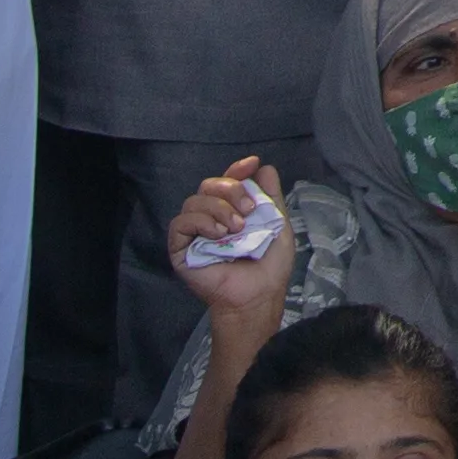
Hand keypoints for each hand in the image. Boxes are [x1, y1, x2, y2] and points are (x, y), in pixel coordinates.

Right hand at [167, 157, 299, 331]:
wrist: (258, 294)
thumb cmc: (269, 264)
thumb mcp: (277, 224)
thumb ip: (271, 196)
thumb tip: (264, 167)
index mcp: (232, 210)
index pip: (226, 180)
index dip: (236, 169)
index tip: (251, 164)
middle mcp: (210, 217)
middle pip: (209, 185)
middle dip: (231, 190)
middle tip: (249, 210)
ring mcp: (194, 233)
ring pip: (194, 200)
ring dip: (219, 208)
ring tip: (236, 229)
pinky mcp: (180, 248)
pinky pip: (180, 223)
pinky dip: (201, 222)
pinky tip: (218, 234)